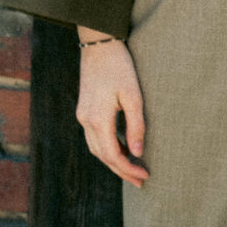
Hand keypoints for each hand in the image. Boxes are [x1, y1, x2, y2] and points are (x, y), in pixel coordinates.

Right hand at [75, 34, 148, 185]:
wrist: (99, 44)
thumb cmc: (119, 67)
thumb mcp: (133, 96)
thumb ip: (136, 126)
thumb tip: (137, 152)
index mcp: (97, 119)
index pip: (112, 154)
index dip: (128, 169)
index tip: (144, 176)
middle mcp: (85, 120)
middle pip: (102, 156)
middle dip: (121, 170)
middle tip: (140, 181)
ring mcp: (82, 115)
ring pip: (96, 148)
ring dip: (114, 160)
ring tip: (133, 168)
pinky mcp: (84, 109)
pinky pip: (94, 137)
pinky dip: (108, 147)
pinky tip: (123, 148)